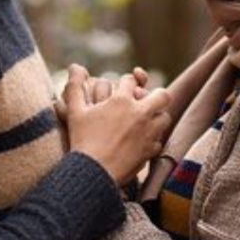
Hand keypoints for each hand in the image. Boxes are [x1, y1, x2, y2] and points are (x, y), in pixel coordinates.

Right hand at [62, 65, 171, 184]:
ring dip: (156, 117)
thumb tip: (75, 67)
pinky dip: (152, 140)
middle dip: (156, 96)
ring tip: (145, 122)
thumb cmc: (82, 140)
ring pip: (165, 118)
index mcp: (121, 100)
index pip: (131, 81)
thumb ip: (74, 86)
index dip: (126, 82)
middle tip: (146, 102)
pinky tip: (141, 142)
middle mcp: (140, 113)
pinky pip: (159, 140)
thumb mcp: (74, 111)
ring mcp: (148, 132)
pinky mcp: (151, 151)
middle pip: (162, 95)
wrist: (93, 173)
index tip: (122, 89)